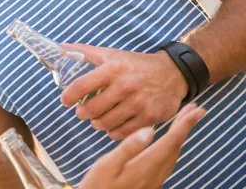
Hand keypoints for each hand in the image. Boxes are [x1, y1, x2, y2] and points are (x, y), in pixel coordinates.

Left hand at [61, 44, 188, 139]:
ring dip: (96, 123)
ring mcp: (138, 103)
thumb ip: (85, 52)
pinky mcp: (149, 117)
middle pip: (91, 109)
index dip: (68, 96)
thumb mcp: (112, 54)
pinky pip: (122, 132)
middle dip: (82, 113)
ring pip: (105, 123)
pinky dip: (113, 131)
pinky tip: (112, 125)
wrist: (172, 73)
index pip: (81, 86)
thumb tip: (62, 48)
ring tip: (96, 119)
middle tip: (82, 112)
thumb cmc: (136, 64)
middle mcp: (125, 86)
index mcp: (113, 69)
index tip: (65, 101)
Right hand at [79, 104, 204, 188]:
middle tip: (194, 110)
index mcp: (145, 167)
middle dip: (185, 127)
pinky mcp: (150, 184)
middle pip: (175, 148)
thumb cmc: (97, 186)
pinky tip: (167, 144)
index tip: (195, 111)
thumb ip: (128, 148)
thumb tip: (149, 130)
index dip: (183, 125)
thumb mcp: (107, 165)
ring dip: (179, 137)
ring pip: (173, 156)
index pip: (170, 142)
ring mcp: (154, 181)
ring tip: (183, 122)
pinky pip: (167, 162)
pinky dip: (172, 147)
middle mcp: (154, 175)